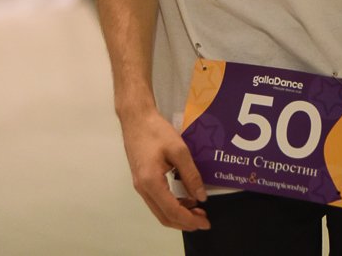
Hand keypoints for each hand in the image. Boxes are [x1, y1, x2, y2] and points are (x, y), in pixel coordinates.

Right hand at [119, 106, 210, 231]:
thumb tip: (201, 197)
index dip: (190, 220)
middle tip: (204, 220)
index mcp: (151, 183)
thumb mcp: (179, 150)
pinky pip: (157, 200)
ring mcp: (140, 186)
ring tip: (197, 209)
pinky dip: (171, 204)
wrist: (136, 118)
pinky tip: (184, 197)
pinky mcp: (142, 180)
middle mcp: (143, 189)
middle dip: (185, 222)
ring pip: (160, 210)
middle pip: (164, 216)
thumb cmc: (157, 131)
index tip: (206, 223)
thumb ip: (191, 174)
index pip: (172, 210)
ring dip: (178, 214)